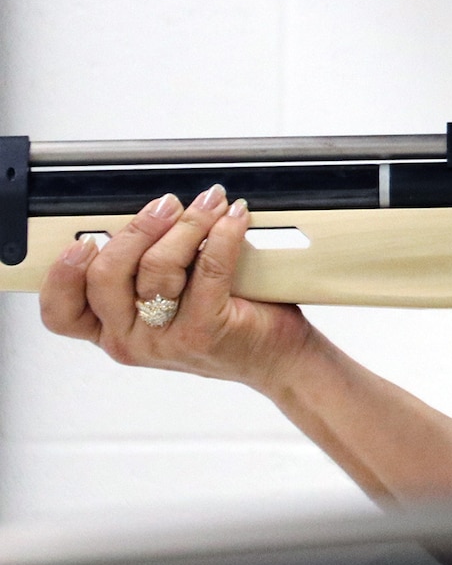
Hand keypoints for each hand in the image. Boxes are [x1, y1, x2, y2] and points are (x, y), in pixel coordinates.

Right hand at [39, 186, 313, 390]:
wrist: (278, 360)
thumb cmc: (226, 322)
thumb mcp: (170, 300)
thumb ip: (143, 270)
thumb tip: (147, 213)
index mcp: (112, 331)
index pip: (62, 311)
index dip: (61, 275)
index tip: (82, 241)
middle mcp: (131, 340)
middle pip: (106, 275)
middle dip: (137, 228)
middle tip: (167, 204)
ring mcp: (166, 340)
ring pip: (157, 267)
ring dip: (187, 225)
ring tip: (210, 205)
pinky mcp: (204, 331)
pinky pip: (207, 269)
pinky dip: (222, 235)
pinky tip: (233, 218)